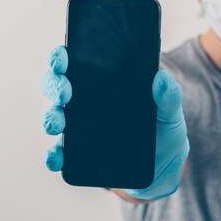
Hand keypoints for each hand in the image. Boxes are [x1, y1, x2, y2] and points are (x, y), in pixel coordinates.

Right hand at [41, 45, 189, 199]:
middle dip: (55, 86)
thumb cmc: (164, 128)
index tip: (62, 58)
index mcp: (105, 83)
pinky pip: (60, 153)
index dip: (62, 57)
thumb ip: (169, 96)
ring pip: (55, 116)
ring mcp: (80, 127)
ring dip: (51, 118)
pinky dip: (54, 155)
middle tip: (65, 92)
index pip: (76, 62)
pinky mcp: (79, 153)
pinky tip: (57, 158)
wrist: (163, 163)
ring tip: (58, 123)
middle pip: (58, 86)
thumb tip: (162, 78)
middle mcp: (86, 102)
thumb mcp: (170, 111)